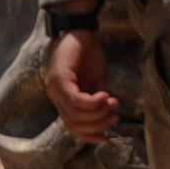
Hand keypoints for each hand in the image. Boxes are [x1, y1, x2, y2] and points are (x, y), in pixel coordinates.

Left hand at [45, 28, 116, 143]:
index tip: (107, 139)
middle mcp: (54, 94)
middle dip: (98, 124)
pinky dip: (93, 102)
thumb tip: (107, 120)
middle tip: (115, 116)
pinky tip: (105, 96)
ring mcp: (55, 87)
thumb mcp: (96, 82)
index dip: (89, 135)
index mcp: (61, 98)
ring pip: (76, 113)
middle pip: (74, 123)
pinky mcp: (60, 77)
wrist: (80, 29)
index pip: (72, 125)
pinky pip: (76, 99)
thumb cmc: (88, 54)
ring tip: (112, 104)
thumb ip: (97, 101)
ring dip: (98, 113)